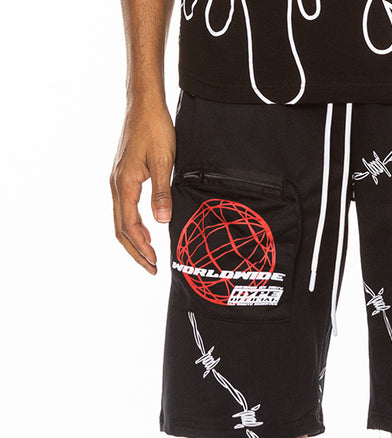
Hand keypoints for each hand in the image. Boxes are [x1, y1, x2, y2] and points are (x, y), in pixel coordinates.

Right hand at [110, 101, 175, 273]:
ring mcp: (118, 180)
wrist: (144, 104)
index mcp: (124, 184)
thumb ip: (162, 193)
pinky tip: (147, 229)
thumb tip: (162, 222)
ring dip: (135, 239)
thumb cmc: (155, 129)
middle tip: (151, 268)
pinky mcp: (123, 175)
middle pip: (121, 228)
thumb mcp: (164, 162)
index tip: (153, 264)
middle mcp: (116, 184)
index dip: (141, 248)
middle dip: (136, 251)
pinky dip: (134, 224)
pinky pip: (125, 207)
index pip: (129, 226)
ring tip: (150, 254)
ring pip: (121, 219)